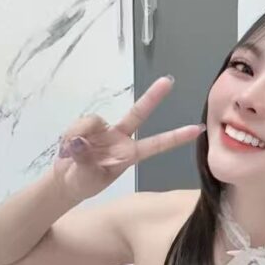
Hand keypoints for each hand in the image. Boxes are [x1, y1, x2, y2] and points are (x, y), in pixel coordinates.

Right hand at [53, 76, 204, 201]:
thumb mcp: (87, 179)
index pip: (157, 145)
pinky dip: (71, 135)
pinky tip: (67, 147)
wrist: (66, 181)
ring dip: (79, 133)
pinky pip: (79, 124)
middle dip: (153, 97)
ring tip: (71, 152)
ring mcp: (103, 131)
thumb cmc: (84, 183)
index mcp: (129, 155)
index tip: (197, 129)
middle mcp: (119, 138)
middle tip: (168, 81)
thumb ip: (85, 161)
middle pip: (138, 113)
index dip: (176, 137)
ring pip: (93, 121)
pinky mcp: (86, 127)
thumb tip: (80, 141)